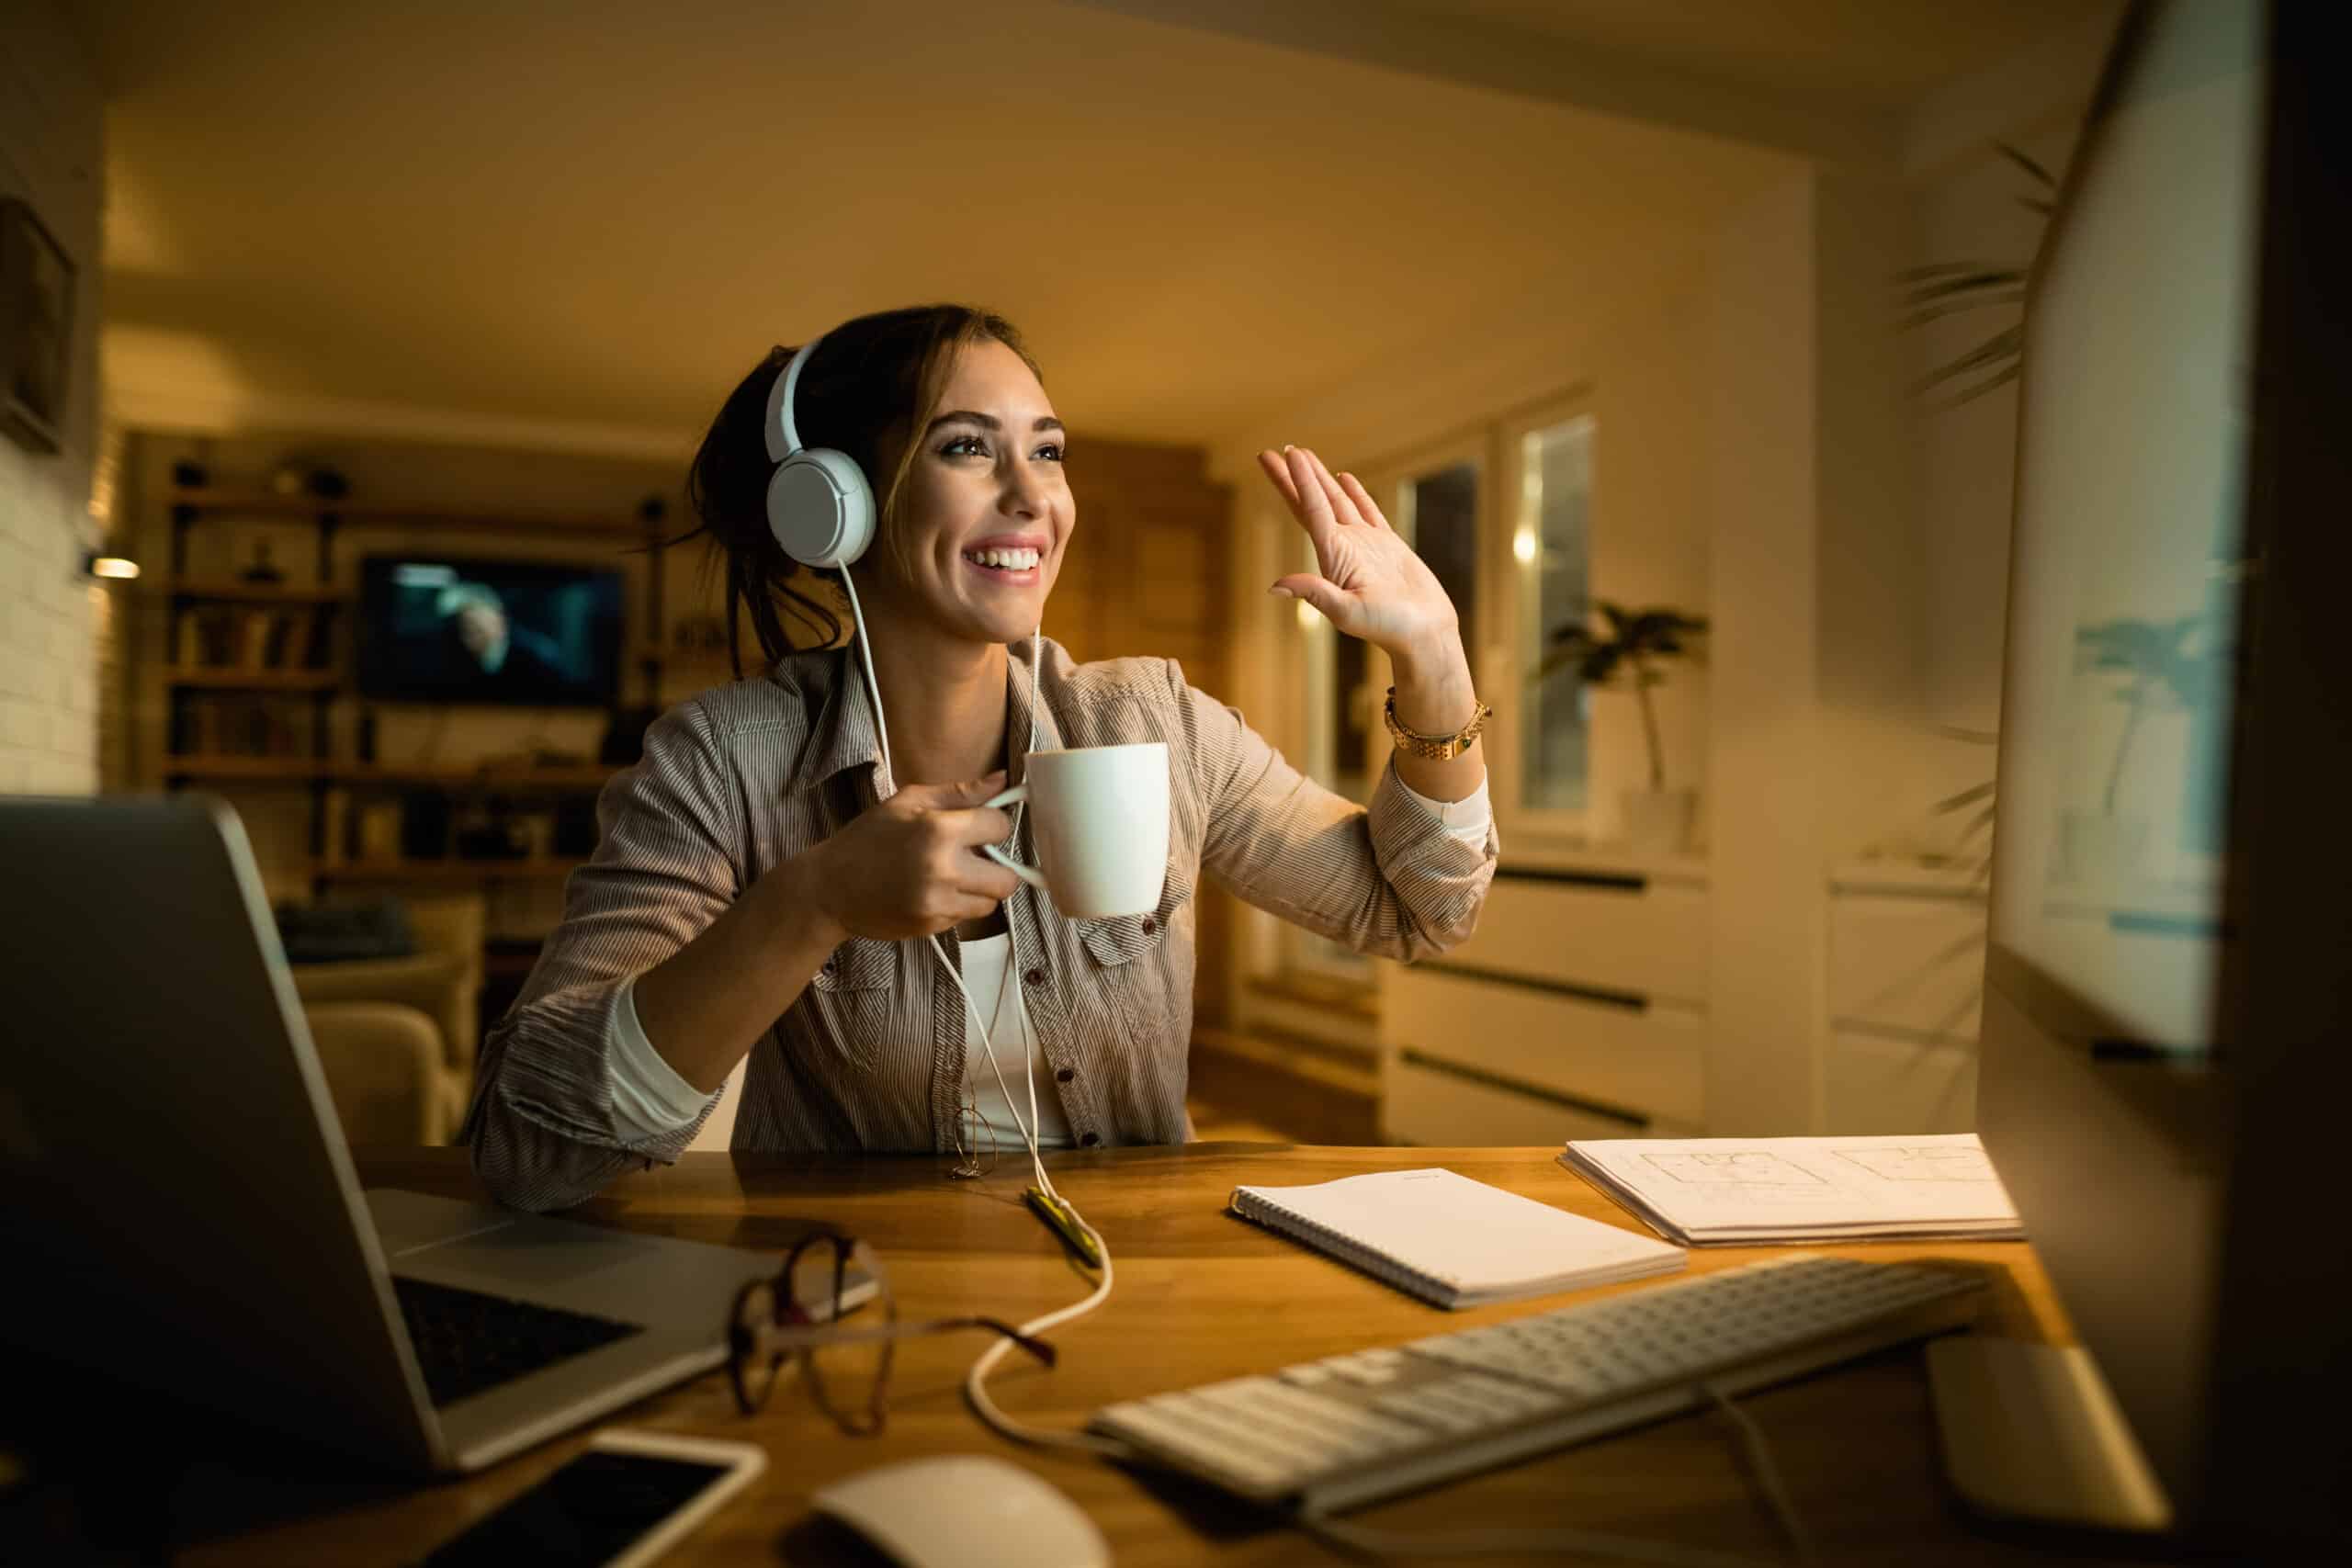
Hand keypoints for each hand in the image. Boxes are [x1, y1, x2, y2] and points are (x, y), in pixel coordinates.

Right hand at [800, 773, 1022, 941]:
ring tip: (951, 876)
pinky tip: (932, 892)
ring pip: (991, 902)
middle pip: (1008, 877)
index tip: (977, 827)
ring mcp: (939, 903)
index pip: (1001, 826)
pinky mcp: (933, 927)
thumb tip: (1003, 780)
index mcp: (940, 830)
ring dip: (980, 889)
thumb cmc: (868, 838)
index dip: (992, 824)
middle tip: (973, 858)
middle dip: (996, 865)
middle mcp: (945, 870)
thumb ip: (960, 792)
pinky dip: (958, 904)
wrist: (829, 888)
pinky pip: (967, 917)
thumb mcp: (909, 802)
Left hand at [1257, 444, 1463, 668]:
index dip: (1295, 482)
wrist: (1424, 634)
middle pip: (1313, 502)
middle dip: (1293, 477)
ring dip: (1319, 478)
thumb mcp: (1347, 612)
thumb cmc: (1389, 627)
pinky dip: (1355, 492)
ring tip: (1302, 454)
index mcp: (1333, 557)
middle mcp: (1344, 547)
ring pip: (1337, 500)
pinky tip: (1343, 477)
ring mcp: (1365, 544)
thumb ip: (1315, 594)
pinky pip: (1367, 510)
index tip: (1279, 457)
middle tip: (1271, 453)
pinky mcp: (1387, 545)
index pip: (1309, 510)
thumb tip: (1275, 587)